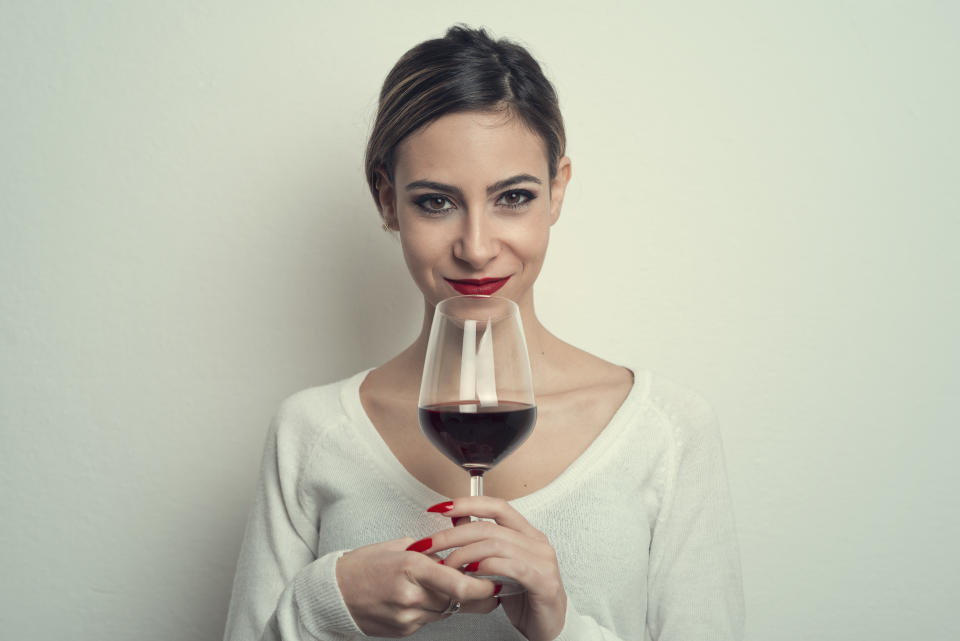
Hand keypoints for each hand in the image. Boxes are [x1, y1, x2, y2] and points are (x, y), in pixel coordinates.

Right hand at [336, 537, 498, 636]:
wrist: (334, 593)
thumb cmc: (364, 565)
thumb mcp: (400, 547)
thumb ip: (432, 551)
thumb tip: (461, 546)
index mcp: (411, 567)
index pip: (460, 585)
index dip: (484, 587)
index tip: (495, 581)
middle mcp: (411, 595)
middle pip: (457, 600)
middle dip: (472, 592)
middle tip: (484, 584)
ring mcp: (407, 616)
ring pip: (446, 611)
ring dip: (451, 600)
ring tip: (441, 585)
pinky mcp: (403, 630)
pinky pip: (429, 620)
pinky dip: (432, 608)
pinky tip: (421, 596)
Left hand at [420, 497, 566, 640]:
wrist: (549, 628)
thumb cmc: (524, 598)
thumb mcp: (498, 566)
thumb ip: (480, 542)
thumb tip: (456, 518)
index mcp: (526, 533)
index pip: (497, 506)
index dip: (468, 503)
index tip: (440, 508)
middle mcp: (536, 542)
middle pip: (489, 527)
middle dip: (452, 535)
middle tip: (428, 544)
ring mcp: (543, 560)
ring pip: (496, 545)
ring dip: (464, 554)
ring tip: (446, 565)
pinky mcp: (544, 581)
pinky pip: (512, 567)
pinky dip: (488, 567)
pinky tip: (471, 573)